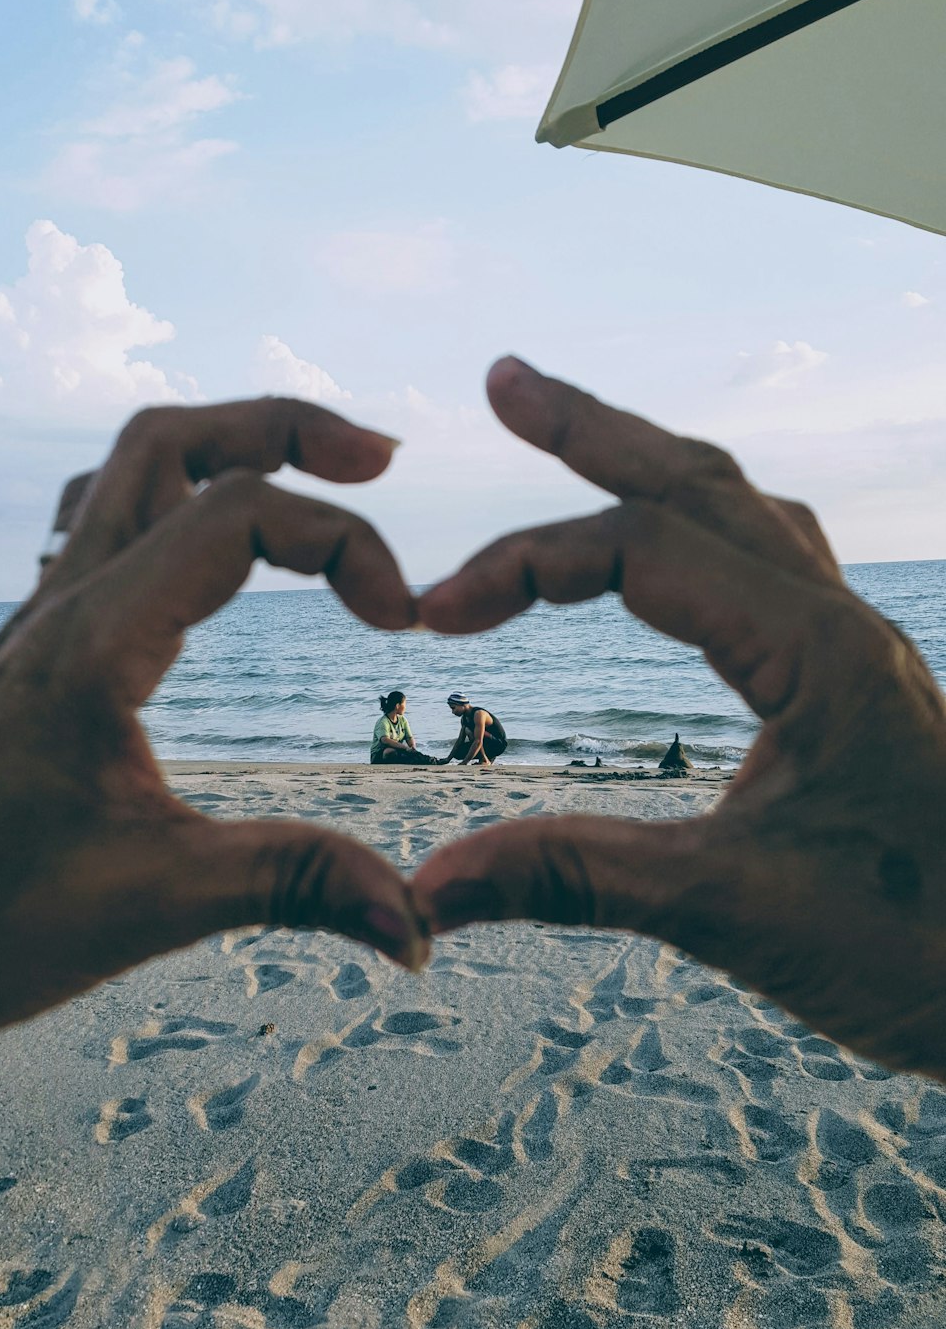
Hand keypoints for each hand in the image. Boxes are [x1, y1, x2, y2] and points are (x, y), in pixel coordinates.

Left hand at [0, 397, 427, 1038]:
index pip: (239, 511)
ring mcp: (43, 622)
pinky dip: (176, 504)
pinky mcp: (39, 653)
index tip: (401, 624)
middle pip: (173, 440)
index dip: (343, 543)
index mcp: (95, 641)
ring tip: (313, 480)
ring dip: (226, 449)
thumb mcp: (149, 904)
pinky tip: (215, 559)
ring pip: (129, 471)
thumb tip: (419, 925)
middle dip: (285, 428)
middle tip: (381, 463)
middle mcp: (63, 606)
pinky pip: (102, 528)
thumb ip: (291, 887)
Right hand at [415, 358, 945, 1077]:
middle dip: (593, 430)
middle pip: (699, 484)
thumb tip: (430, 887)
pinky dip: (699, 532)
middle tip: (502, 382)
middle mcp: (837, 624)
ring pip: (742, 514)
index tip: (434, 615)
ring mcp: (852, 650)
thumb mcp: (734, 913)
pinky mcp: (853, 686)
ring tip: (575, 432)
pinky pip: (771, 567)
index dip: (526, 564)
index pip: (643, 548)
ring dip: (651, 466)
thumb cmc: (918, 947)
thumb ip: (579, 880)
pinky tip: (672, 556)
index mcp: (814, 651)